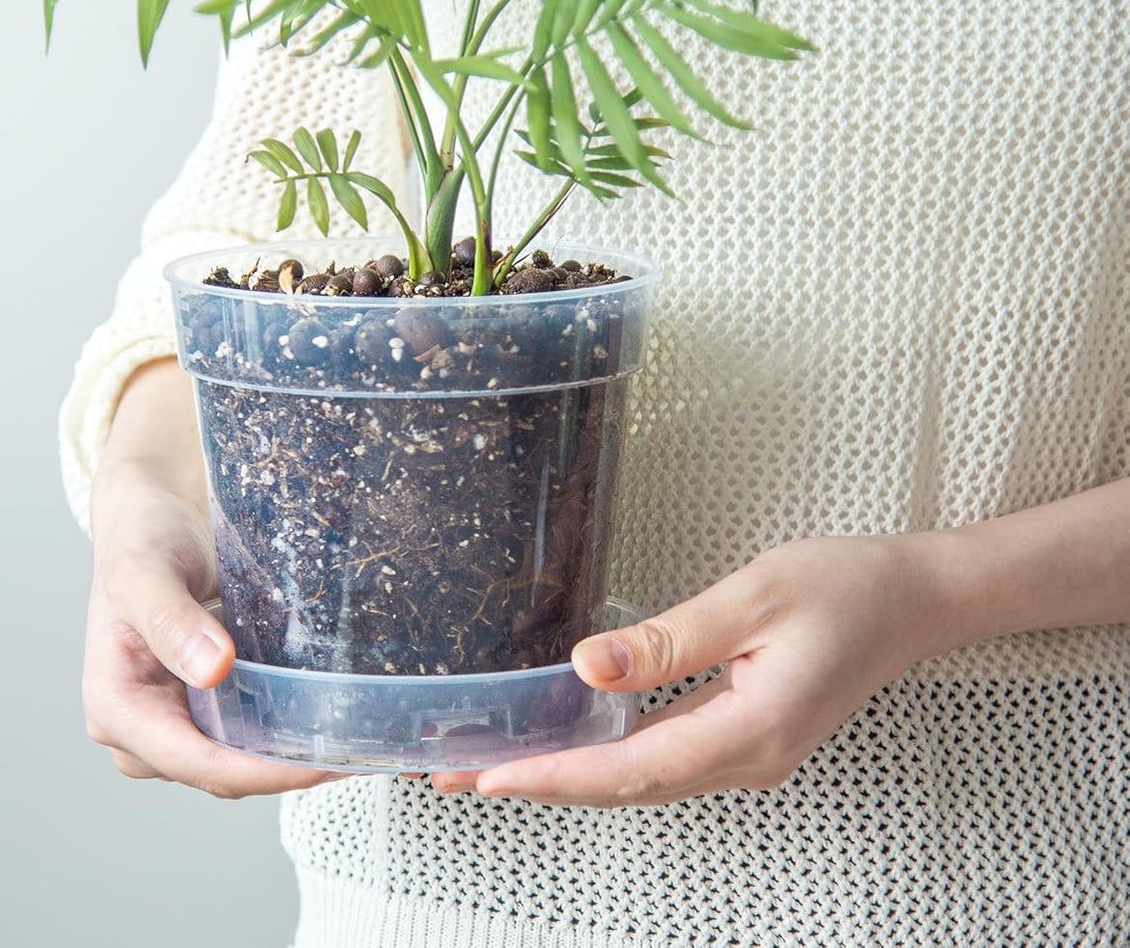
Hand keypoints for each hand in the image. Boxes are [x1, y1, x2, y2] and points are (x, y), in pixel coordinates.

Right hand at [82, 454, 347, 797]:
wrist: (153, 514)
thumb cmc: (140, 538)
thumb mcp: (144, 571)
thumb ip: (171, 619)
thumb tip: (213, 670)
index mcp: (115, 708)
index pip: (194, 761)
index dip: (259, 771)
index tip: (318, 763)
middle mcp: (141, 728)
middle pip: (220, 771)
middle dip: (283, 768)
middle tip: (353, 751)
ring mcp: (172, 720)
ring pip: (236, 759)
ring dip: (287, 753)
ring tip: (350, 737)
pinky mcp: (202, 704)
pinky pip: (245, 730)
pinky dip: (282, 726)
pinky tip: (326, 713)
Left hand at [430, 533, 953, 806]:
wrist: (912, 601)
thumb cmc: (843, 587)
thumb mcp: (750, 598)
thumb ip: (666, 639)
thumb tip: (585, 668)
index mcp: (752, 729)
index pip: (631, 769)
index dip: (555, 777)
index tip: (492, 779)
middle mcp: (749, 758)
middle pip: (626, 786)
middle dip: (543, 783)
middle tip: (461, 775)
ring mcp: (749, 752)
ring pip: (641, 778)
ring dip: (569, 772)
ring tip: (499, 762)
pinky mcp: (744, 735)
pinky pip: (662, 757)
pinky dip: (606, 756)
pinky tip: (569, 741)